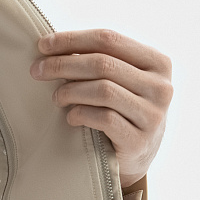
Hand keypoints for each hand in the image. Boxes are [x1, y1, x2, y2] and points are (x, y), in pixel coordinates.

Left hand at [29, 28, 172, 186]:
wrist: (138, 159)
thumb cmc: (123, 113)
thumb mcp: (122, 82)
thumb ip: (103, 62)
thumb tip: (53, 46)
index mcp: (158, 63)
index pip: (109, 39)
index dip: (72, 39)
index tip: (43, 45)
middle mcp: (161, 87)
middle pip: (103, 64)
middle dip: (64, 64)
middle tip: (38, 71)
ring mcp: (153, 116)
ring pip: (103, 90)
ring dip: (71, 90)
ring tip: (56, 97)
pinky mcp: (139, 141)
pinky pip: (104, 118)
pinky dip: (81, 114)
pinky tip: (70, 117)